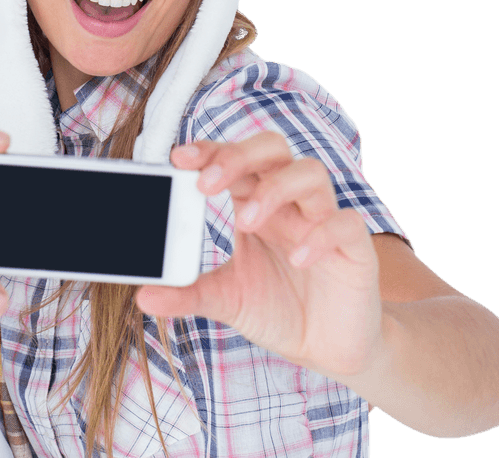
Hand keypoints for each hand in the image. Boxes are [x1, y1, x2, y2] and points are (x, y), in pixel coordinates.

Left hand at [136, 132, 381, 378]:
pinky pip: (345, 223)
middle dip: (238, 156)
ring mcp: (323, 219)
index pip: (233, 157)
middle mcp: (289, 201)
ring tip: (246, 222)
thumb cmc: (276, 309)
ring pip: (310, 172)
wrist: (327, 349)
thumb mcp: (225, 300)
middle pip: (271, 148)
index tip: (177, 158)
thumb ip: (187, 293)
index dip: (209, 150)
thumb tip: (143, 295)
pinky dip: (320, 234)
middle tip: (206, 184)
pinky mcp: (355, 248)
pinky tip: (297, 258)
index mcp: (254, 201)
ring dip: (275, 188)